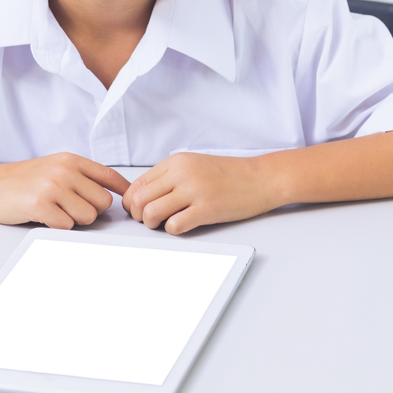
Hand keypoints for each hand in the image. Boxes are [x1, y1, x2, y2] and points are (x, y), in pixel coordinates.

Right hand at [0, 153, 130, 229]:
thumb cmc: (22, 179)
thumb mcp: (54, 166)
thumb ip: (79, 176)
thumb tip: (109, 192)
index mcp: (71, 160)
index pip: (109, 175)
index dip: (124, 190)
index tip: (130, 200)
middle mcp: (65, 170)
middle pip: (103, 201)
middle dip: (91, 210)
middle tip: (71, 209)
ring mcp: (53, 187)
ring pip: (88, 216)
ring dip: (74, 220)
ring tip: (56, 212)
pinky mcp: (41, 205)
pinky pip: (66, 226)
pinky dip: (58, 226)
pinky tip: (45, 217)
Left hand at [122, 153, 271, 233]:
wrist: (260, 178)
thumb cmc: (228, 174)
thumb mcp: (194, 165)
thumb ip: (169, 177)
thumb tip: (142, 197)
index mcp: (176, 162)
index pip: (137, 185)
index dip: (132, 203)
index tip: (139, 211)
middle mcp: (181, 173)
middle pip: (139, 200)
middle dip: (139, 217)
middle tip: (151, 221)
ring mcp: (194, 190)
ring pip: (151, 213)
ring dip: (153, 225)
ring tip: (166, 224)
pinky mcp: (206, 209)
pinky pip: (174, 226)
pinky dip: (174, 230)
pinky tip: (185, 225)